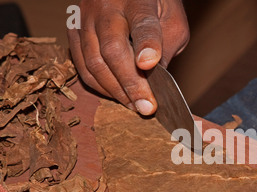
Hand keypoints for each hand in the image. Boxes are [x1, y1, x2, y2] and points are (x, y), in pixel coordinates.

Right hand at [67, 0, 188, 114]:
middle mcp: (106, 6)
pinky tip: (115, 94)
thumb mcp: (172, 20)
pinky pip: (81, 64)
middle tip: (145, 107)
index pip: (142, 24)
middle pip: (112, 49)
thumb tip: (155, 83)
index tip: (148, 65)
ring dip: (114, 90)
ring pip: (93, 61)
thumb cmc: (156, 5)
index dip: (146, 46)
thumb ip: (166, 47)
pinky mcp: (75, 29)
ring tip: (133, 105)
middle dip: (130, 84)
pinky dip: (98, 84)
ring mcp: (86, 17)